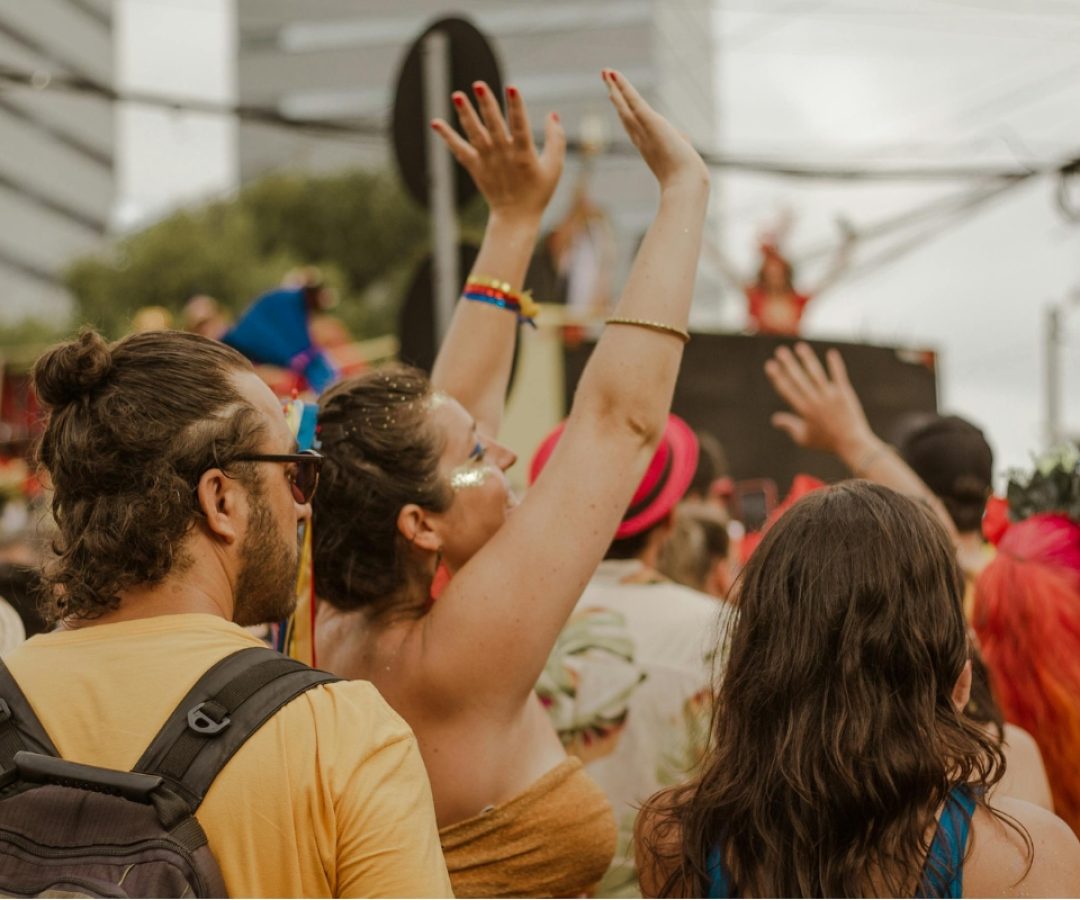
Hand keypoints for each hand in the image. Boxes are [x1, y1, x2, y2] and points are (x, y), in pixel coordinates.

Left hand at [431, 82, 564, 224]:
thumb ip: (556, 140)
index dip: (516, 106)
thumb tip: (553, 115)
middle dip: (486, 104)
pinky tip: (435, 123)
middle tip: (478, 84)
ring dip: (465, 113)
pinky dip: (447, 137)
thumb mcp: (554, 167)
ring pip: (474, 133)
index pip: (520, 126)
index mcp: (524, 154)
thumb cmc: (538, 191)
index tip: (511, 88)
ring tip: (456, 95)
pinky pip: (459, 150)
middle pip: (493, 125)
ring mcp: (487, 161)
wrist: (516, 217)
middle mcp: (503, 155)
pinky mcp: (475, 167)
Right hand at [602, 69, 708, 192]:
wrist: (684, 184)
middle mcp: (641, 139)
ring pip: (624, 106)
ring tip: (605, 72)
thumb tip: (683, 137)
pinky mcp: (650, 122)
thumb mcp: (683, 155)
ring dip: (615, 87)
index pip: (632, 125)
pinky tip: (614, 75)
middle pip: (623, 114)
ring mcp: (643, 131)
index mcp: (647, 147)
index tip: (616, 99)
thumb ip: (680, 142)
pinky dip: (623, 87)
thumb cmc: (686, 177)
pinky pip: (633, 101)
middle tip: (605, 81)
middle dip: (615, 96)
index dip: (623, 111)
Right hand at [765, 343, 876, 462]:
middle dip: (788, 363)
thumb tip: (775, 419)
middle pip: (799, 378)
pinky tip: (831, 353)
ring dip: (807, 359)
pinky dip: (835, 364)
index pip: (787, 389)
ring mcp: (831, 395)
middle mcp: (816, 400)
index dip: (778, 376)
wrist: (852, 444)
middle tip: (780, 350)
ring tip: (800, 347)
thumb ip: (789, 426)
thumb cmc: (826, 443)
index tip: (770, 365)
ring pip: (816, 373)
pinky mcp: (844, 393)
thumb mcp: (804, 438)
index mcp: (804, 410)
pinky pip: (838, 375)